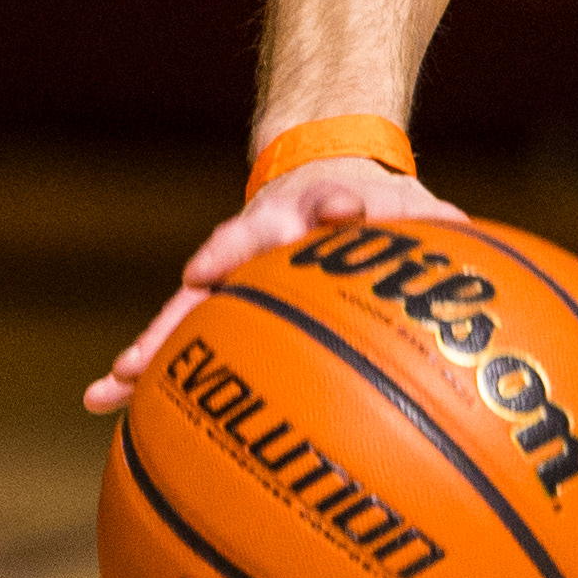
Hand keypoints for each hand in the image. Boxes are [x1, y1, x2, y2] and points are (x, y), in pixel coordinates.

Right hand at [85, 154, 470, 413]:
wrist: (325, 173)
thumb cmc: (379, 209)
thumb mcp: (410, 210)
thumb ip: (434, 225)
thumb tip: (472, 241)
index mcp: (321, 206)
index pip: (331, 200)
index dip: (337, 206)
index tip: (340, 211)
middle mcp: (264, 232)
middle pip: (233, 255)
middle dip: (212, 278)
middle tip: (190, 301)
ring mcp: (230, 267)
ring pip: (185, 304)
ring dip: (152, 342)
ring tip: (112, 385)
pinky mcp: (212, 297)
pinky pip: (174, 336)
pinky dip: (142, 368)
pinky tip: (104, 405)